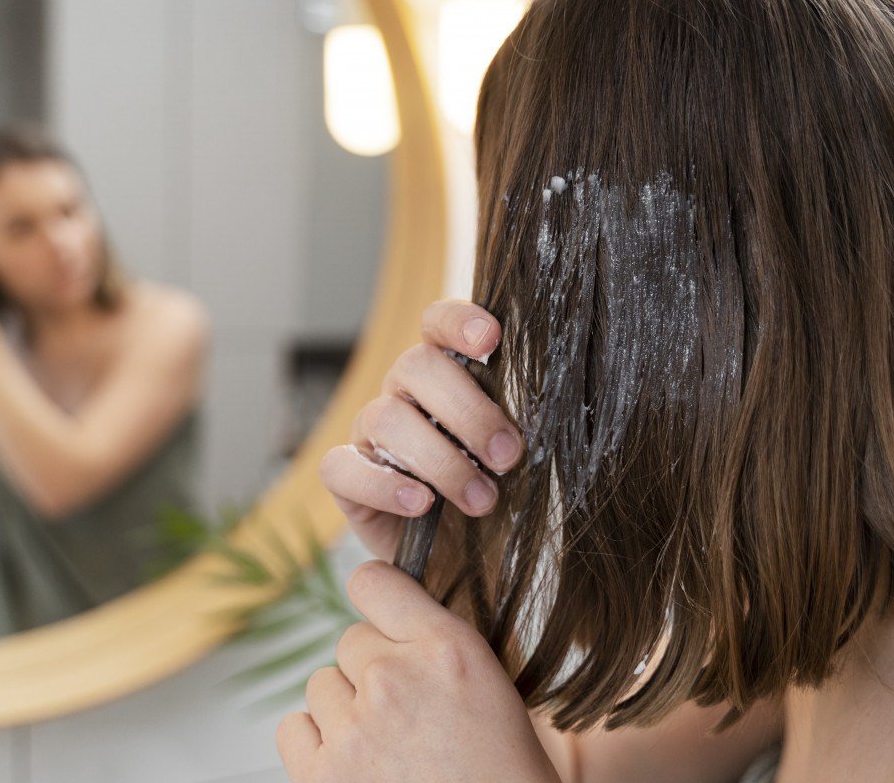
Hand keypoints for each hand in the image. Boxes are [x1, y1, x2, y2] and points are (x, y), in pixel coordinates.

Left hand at [277, 560, 561, 782]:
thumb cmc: (500, 772)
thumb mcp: (490, 683)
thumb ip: (437, 640)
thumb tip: (389, 615)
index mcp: (446, 649)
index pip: (373, 581)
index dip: (377, 597)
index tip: (383, 613)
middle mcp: (394, 679)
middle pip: (350, 641)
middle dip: (373, 669)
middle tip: (409, 710)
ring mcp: (353, 730)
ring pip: (322, 684)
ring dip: (346, 708)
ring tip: (388, 743)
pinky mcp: (321, 776)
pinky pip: (293, 728)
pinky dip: (317, 743)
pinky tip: (354, 761)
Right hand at [319, 300, 524, 560]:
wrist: (480, 570)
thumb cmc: (509, 503)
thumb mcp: (528, 461)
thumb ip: (523, 425)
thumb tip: (551, 400)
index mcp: (450, 373)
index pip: (438, 324)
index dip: (459, 322)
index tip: (492, 340)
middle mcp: (405, 393)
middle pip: (414, 366)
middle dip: (467, 411)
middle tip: (509, 456)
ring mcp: (371, 434)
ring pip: (385, 417)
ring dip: (440, 459)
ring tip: (482, 501)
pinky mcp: (347, 479)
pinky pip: (342, 466)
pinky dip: (383, 484)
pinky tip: (421, 505)